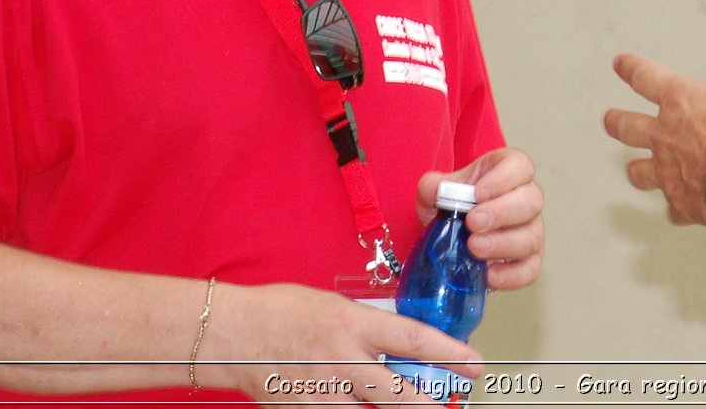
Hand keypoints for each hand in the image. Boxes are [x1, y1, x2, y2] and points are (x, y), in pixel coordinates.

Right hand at [206, 281, 481, 404]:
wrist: (231, 333)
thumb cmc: (281, 311)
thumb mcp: (334, 306)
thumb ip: (367, 328)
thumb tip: (399, 345)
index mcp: (353, 325)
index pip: (413, 340)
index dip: (449, 355)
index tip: (474, 365)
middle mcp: (342, 361)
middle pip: (400, 395)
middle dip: (433, 406)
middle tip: (454, 406)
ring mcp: (323, 393)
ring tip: (414, 405)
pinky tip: (363, 406)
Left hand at [419, 147, 543, 289]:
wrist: (453, 234)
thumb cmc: (455, 204)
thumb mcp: (439, 190)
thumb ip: (434, 185)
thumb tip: (433, 189)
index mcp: (509, 171)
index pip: (520, 166)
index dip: (503, 179)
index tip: (478, 193)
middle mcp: (526, 199)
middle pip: (532, 200)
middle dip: (502, 213)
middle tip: (473, 223)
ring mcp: (531, 230)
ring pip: (532, 236)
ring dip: (503, 244)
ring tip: (473, 248)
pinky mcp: (528, 261)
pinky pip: (530, 269)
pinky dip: (510, 275)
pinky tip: (488, 274)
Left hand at [603, 32, 705, 227]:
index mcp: (682, 100)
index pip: (645, 77)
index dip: (631, 68)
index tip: (619, 63)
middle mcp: (665, 135)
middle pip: (626, 126)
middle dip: (616, 121)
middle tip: (608, 119)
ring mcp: (668, 172)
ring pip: (638, 172)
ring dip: (637, 169)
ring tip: (634, 170)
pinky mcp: (681, 203)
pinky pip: (673, 207)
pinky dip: (677, 207)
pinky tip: (682, 209)